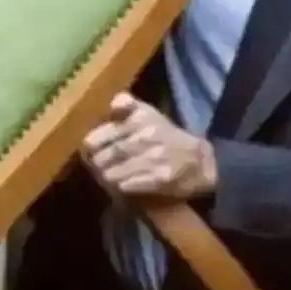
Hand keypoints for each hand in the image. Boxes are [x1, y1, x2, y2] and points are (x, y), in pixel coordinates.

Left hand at [82, 93, 216, 198]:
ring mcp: (152, 158)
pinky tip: (125, 184)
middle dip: (98, 164)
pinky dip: (121, 187)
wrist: (200, 161)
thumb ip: (127, 104)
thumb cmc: (167, 136)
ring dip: (108, 177)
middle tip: (100, 166)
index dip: (90, 146)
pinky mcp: (158, 178)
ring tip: (111, 176)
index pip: (99, 136)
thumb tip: (112, 102)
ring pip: (111, 173)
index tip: (90, 150)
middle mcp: (145, 135)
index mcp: (140, 118)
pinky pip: (125, 185)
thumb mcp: (149, 113)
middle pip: (102, 157)